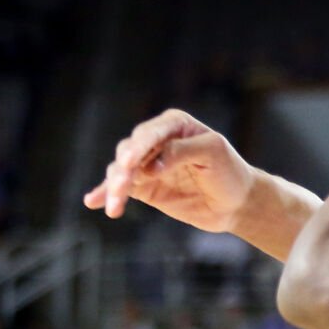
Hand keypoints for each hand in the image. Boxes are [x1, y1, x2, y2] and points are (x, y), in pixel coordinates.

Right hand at [84, 109, 252, 232]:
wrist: (237, 202)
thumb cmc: (230, 171)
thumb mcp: (213, 154)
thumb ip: (182, 152)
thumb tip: (151, 164)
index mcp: (174, 124)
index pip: (151, 133)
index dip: (139, 147)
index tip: (130, 162)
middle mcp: (156, 140)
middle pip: (130, 150)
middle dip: (124, 168)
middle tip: (121, 186)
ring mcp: (147, 164)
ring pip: (121, 169)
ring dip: (115, 185)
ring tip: (114, 204)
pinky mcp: (144, 187)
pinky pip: (121, 188)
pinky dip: (106, 194)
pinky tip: (92, 201)